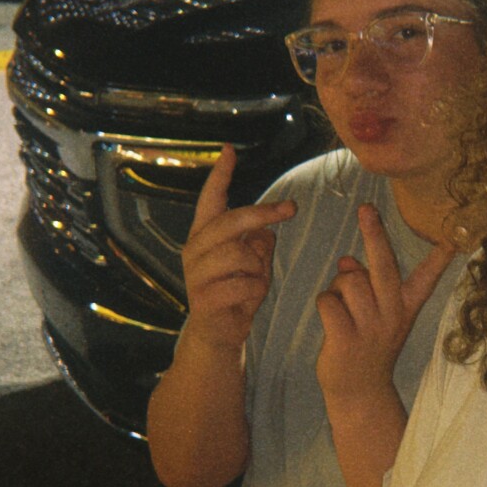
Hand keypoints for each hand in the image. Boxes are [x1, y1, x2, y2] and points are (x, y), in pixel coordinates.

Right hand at [179, 145, 296, 352]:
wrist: (217, 336)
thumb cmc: (235, 294)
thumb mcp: (253, 265)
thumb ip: (258, 244)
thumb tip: (267, 231)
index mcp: (204, 237)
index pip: (210, 200)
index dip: (219, 175)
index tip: (229, 150)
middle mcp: (194, 250)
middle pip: (231, 220)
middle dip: (264, 212)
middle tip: (292, 207)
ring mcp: (196, 275)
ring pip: (240, 253)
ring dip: (259, 267)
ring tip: (256, 281)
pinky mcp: (204, 299)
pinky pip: (245, 284)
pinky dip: (257, 291)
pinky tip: (249, 300)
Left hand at [315, 204, 456, 405]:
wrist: (360, 393)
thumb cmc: (367, 346)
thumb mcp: (376, 316)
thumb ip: (364, 285)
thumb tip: (346, 260)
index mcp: (405, 307)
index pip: (427, 277)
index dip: (440, 256)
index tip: (455, 236)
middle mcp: (392, 314)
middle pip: (382, 265)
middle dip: (374, 233)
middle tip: (366, 208)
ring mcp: (371, 327)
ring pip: (347, 281)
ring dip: (337, 287)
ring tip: (342, 308)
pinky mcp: (346, 338)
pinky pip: (327, 300)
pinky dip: (324, 303)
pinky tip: (331, 320)